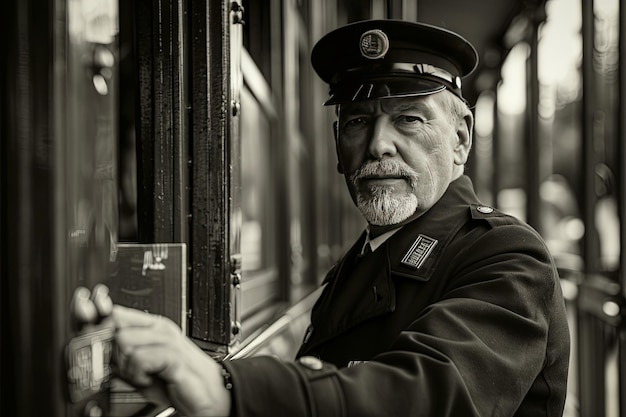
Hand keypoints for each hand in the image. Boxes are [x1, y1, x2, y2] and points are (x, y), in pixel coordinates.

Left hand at [70, 285, 231, 416]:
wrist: (208, 394)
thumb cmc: (176, 379)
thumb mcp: (139, 369)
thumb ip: (117, 359)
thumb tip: (92, 350)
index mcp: (150, 327)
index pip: (116, 310)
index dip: (95, 308)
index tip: (81, 303)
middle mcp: (157, 329)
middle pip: (114, 324)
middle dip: (108, 349)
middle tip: (119, 366)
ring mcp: (166, 340)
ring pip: (124, 341)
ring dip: (126, 366)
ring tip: (140, 375)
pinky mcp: (172, 355)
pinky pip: (140, 358)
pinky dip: (139, 373)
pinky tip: (148, 377)